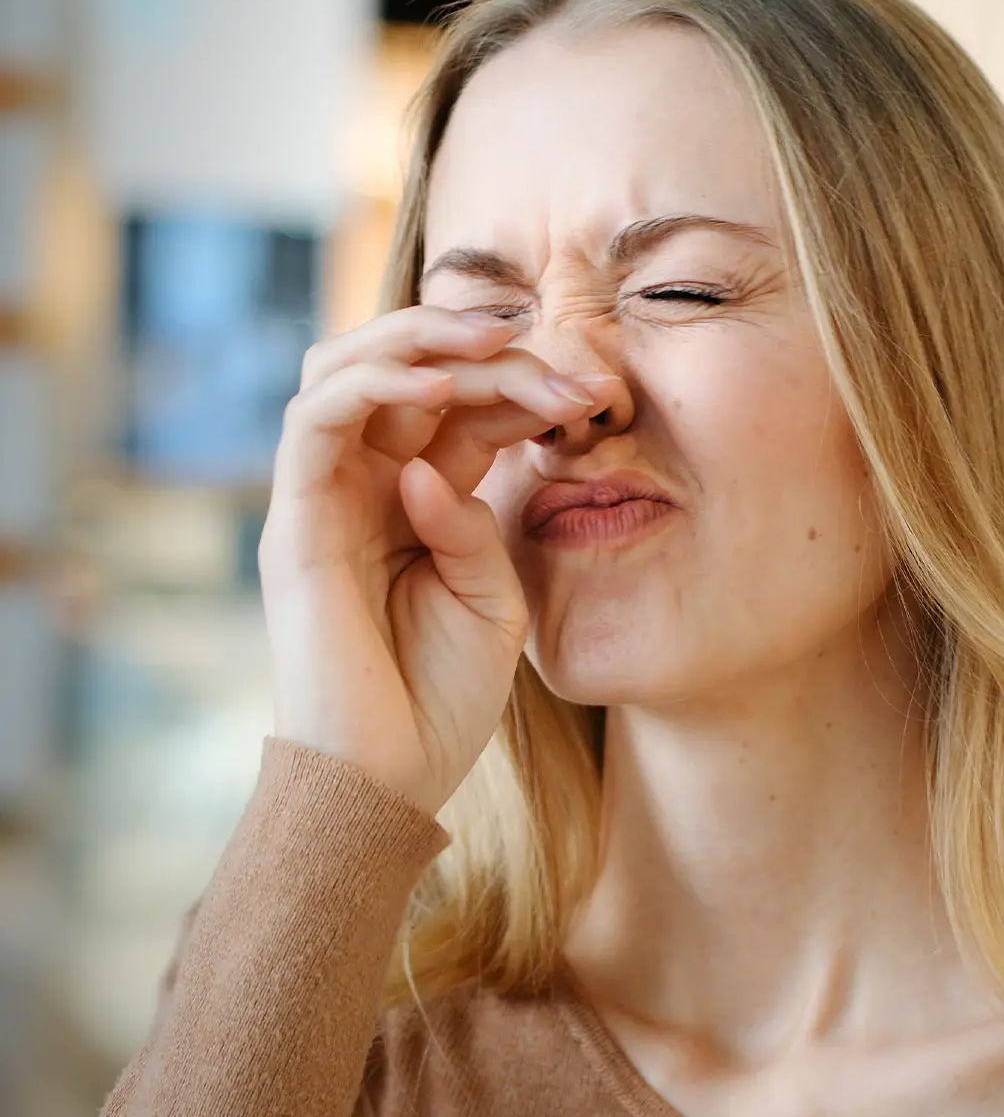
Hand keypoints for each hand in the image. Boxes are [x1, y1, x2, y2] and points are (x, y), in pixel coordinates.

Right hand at [258, 306, 620, 813]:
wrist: (391, 779)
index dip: (525, 386)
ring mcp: (326, 498)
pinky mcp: (294, 521)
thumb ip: (473, 525)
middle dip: (484, 349)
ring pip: (346, 370)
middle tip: (557, 363)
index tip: (597, 395)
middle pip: (410, 373)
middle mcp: (369, 486)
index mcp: (421, 500)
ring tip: (495, 336)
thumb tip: (430, 469)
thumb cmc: (443, 696)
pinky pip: (316, 421)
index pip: (465, 410)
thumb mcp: (491, 599)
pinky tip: (439, 380)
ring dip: (420, 337)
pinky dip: (370, 383)